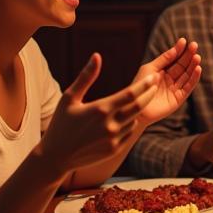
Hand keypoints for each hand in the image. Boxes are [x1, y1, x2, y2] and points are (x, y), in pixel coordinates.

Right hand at [40, 54, 158, 173]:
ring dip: (137, 110)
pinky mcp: (115, 149)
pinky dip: (129, 124)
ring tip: (135, 102)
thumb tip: (97, 55)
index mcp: (100, 109)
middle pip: (139, 106)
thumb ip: (86, 77)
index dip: (145, 85)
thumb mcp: (70, 98)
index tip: (154, 77)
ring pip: (134, 120)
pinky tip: (124, 119)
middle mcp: (110, 125)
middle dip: (150, 94)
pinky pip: (129, 132)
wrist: (56, 156)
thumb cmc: (61, 123)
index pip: (131, 94)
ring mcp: (114, 139)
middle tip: (156, 85)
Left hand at [132, 37, 201, 126]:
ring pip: (187, 75)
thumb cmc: (140, 86)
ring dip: (193, 66)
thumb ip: (164, 59)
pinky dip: (194, 78)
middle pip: (182, 65)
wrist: (136, 107)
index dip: (179, 50)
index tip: (185, 41)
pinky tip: (198, 69)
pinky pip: (189, 87)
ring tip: (197, 57)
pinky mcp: (179, 98)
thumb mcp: (150, 68)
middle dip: (188, 56)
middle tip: (195, 45)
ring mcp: (175, 88)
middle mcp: (170, 79)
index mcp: (162, 71)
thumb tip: (176, 48)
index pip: (174, 59)